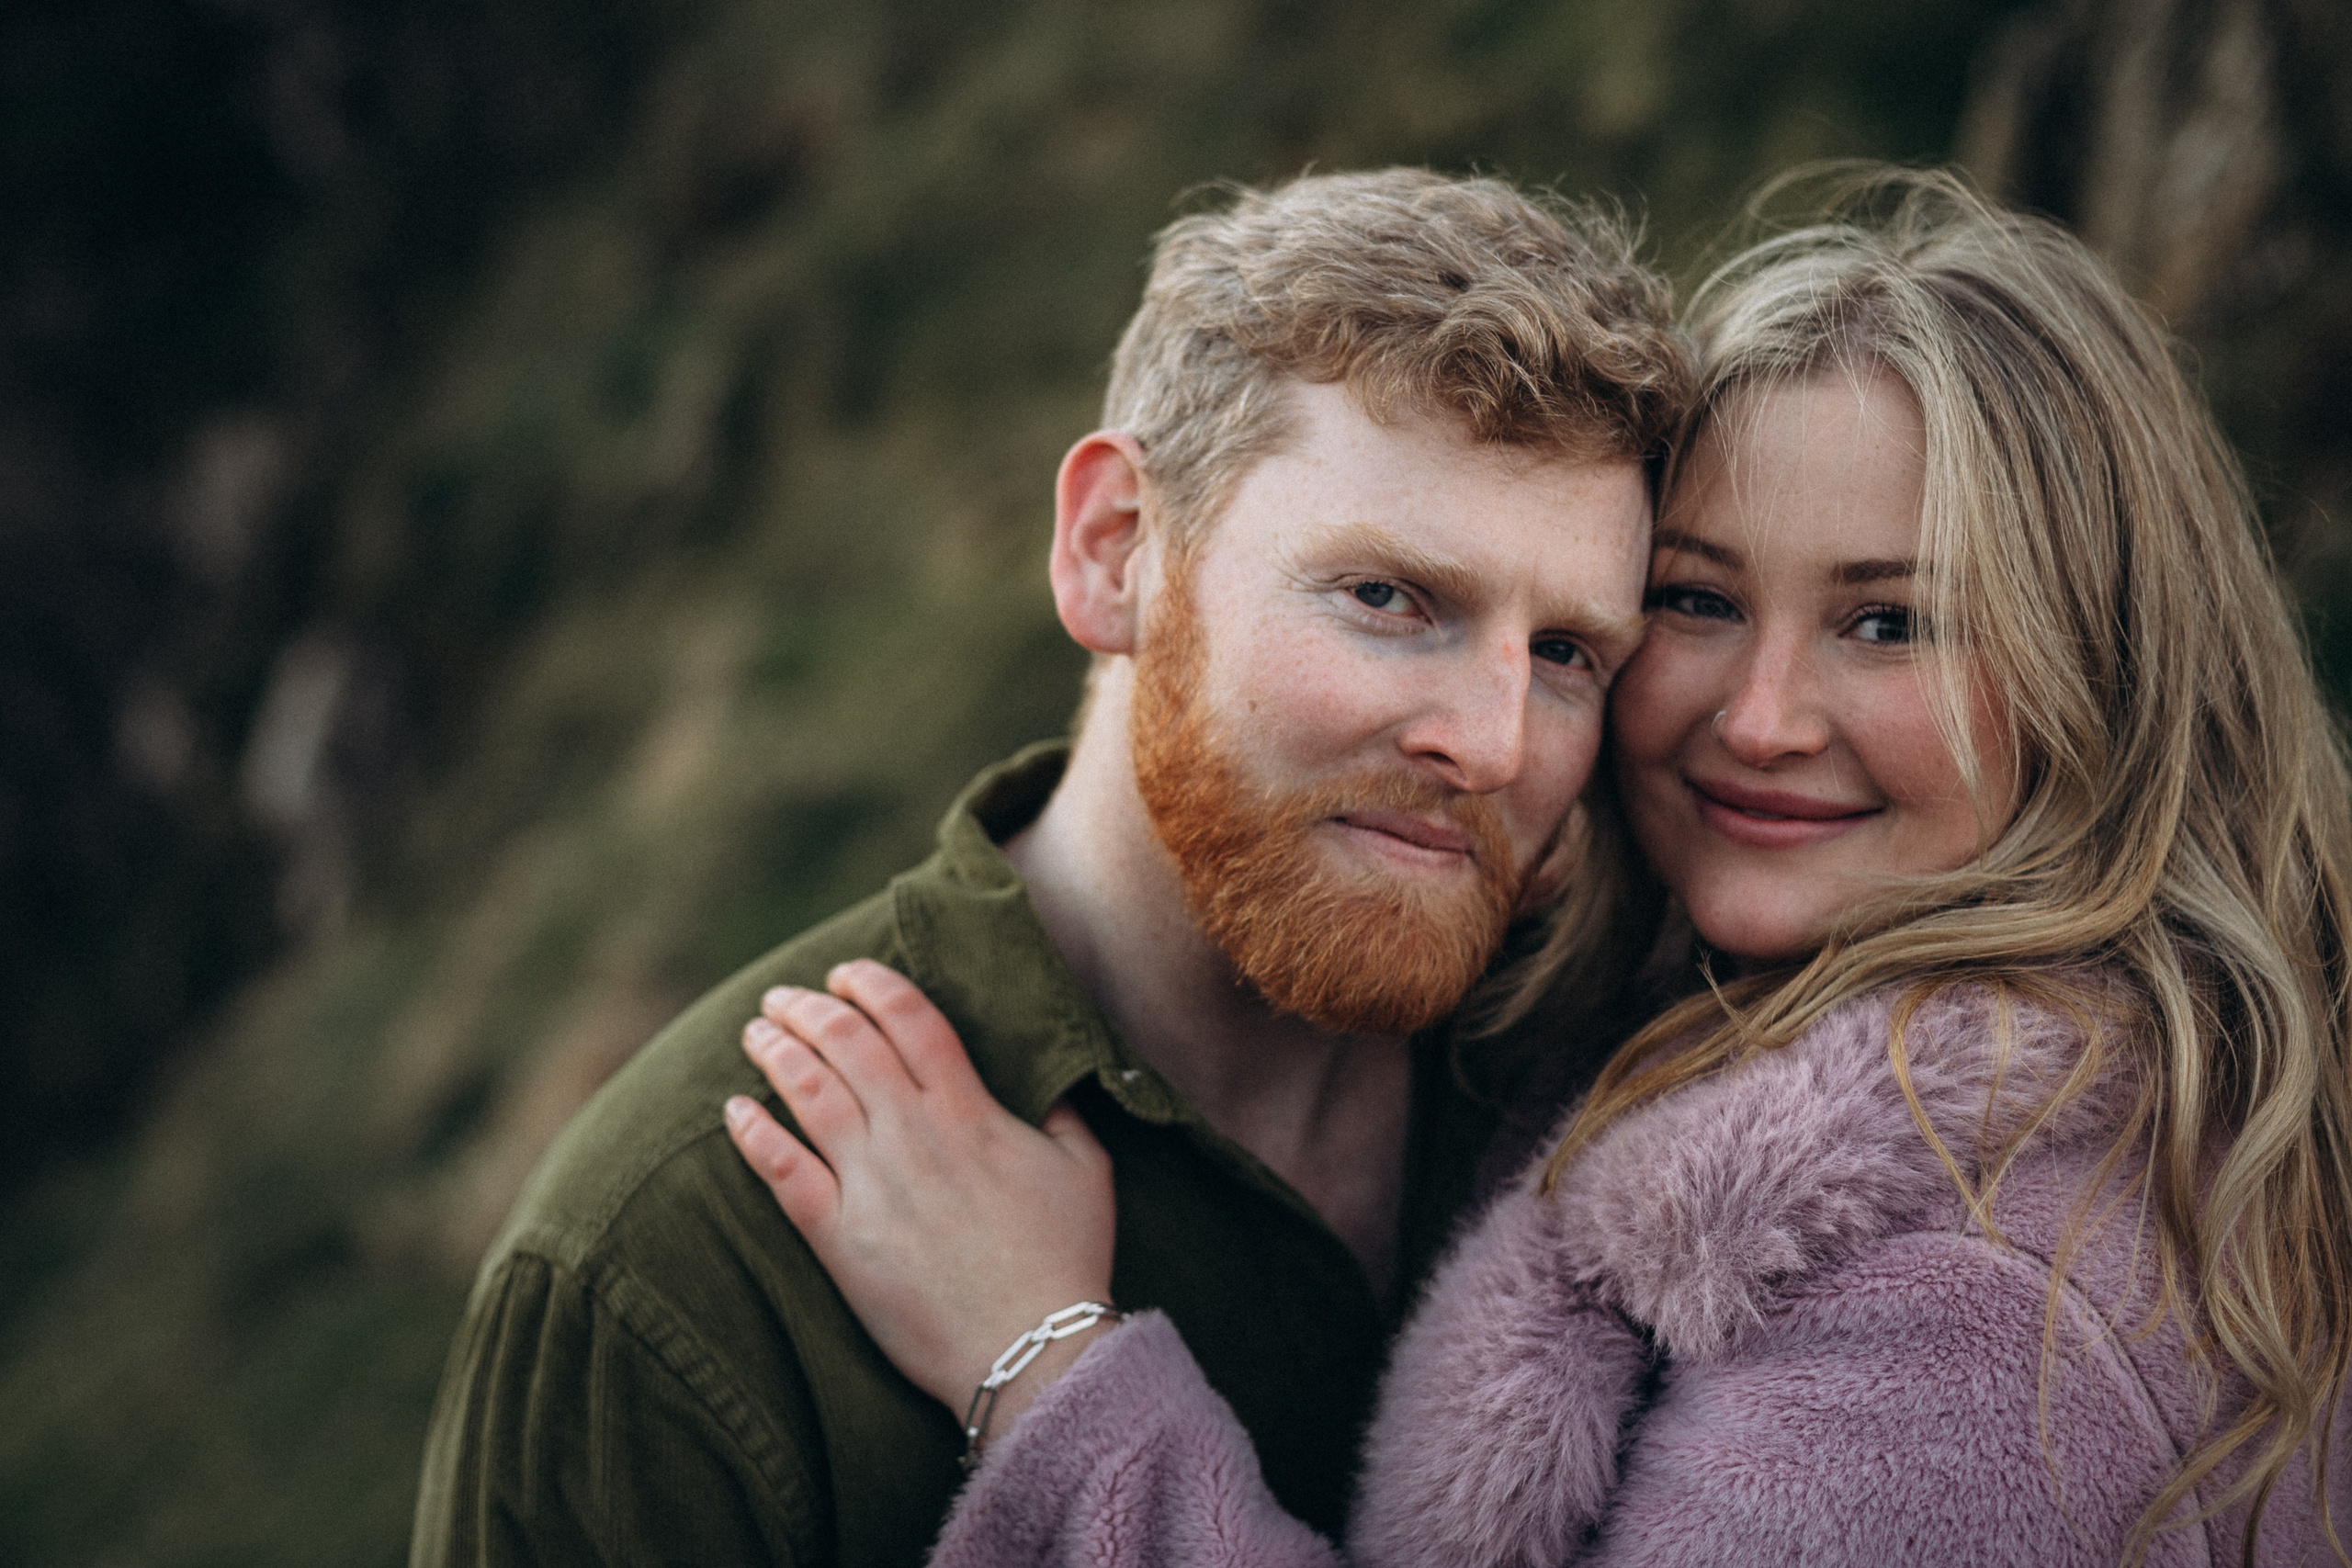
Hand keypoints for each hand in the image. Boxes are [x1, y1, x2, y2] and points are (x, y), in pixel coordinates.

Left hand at [723, 959, 1116, 1427]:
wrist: (1034, 1349)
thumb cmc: (1067, 1260)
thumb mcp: (1086, 1169)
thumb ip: (1063, 1113)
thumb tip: (1048, 1080)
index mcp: (971, 1111)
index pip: (910, 1019)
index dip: (872, 985)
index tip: (846, 973)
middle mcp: (914, 1134)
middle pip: (848, 1043)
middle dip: (809, 1008)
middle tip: (784, 997)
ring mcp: (873, 1185)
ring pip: (809, 1094)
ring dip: (776, 1054)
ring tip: (755, 1032)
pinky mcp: (840, 1238)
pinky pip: (783, 1173)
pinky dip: (753, 1135)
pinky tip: (733, 1110)